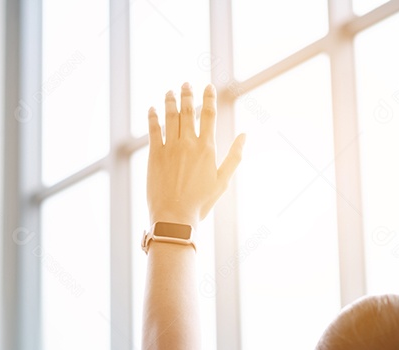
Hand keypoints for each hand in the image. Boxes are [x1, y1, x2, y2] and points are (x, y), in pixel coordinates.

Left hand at [146, 83, 244, 228]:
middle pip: (188, 110)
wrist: (174, 217)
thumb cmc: (200, 202)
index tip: (208, 87)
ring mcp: (170, 148)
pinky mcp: (155, 155)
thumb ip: (234, 156)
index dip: (208, 97)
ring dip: (170, 101)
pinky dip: (153, 117)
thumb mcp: (223, 181)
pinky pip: (153, 130)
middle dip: (187, 94)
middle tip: (186, 84)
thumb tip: (245, 136)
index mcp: (207, 148)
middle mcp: (188, 143)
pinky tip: (152, 108)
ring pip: (170, 116)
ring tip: (170, 91)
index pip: (208, 114)